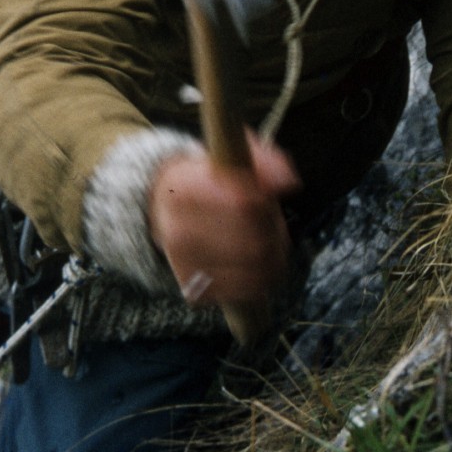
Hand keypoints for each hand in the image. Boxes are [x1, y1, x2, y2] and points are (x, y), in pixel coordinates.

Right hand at [147, 135, 299, 306]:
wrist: (162, 208)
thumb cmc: (206, 180)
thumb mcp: (229, 158)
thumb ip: (264, 163)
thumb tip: (289, 182)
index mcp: (184, 190)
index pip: (244, 204)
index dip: (266, 205)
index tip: (266, 200)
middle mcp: (178, 231)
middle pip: (254, 242)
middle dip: (274, 234)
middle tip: (272, 225)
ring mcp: (183, 265)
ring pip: (254, 270)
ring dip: (273, 258)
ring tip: (268, 244)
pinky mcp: (193, 291)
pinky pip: (245, 292)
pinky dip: (261, 279)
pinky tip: (254, 264)